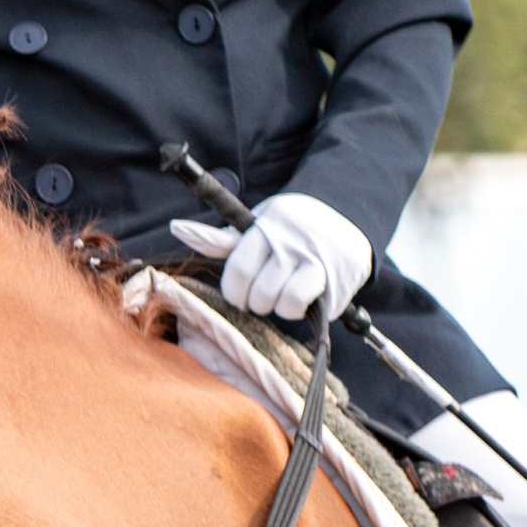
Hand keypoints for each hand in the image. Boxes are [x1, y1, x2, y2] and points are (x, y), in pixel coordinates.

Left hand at [167, 192, 371, 321]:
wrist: (349, 216)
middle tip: (262, 296)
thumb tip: (177, 228)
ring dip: (278, 308)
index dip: (234, 292)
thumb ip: (222, 239)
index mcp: (266, 228)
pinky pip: (305, 307)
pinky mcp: (336, 279)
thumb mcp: (257, 226)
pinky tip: (304, 297)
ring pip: (283, 304)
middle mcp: (291, 243)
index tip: (239, 294)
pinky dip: (300, 310)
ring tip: (283, 295)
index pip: (238, 272)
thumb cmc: (290, 229)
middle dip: (256, 303)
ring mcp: (317, 260)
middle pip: (259, 294)